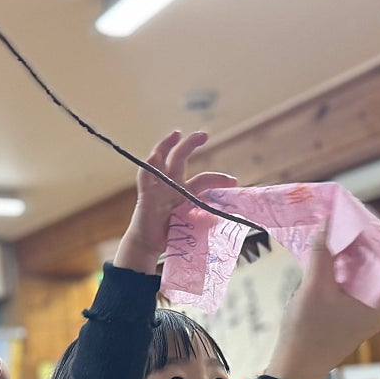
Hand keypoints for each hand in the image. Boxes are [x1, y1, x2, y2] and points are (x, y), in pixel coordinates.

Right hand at [114, 129, 236, 274]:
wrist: (149, 245)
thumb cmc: (170, 235)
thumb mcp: (194, 225)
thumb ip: (209, 219)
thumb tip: (230, 217)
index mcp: (185, 192)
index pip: (203, 179)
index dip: (218, 178)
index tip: (234, 181)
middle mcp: (171, 184)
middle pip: (180, 158)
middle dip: (191, 144)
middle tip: (204, 134)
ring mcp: (157, 187)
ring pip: (161, 159)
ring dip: (166, 145)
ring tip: (177, 133)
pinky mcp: (145, 194)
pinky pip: (145, 177)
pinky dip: (149, 166)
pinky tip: (155, 156)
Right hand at [264, 229, 379, 378]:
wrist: (295, 369)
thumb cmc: (308, 333)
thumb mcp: (314, 286)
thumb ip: (323, 251)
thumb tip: (327, 219)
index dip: (373, 226)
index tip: (352, 209)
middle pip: (377, 257)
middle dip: (358, 235)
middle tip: (337, 214)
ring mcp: (366, 308)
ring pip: (362, 267)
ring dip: (346, 248)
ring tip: (329, 227)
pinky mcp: (351, 310)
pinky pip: (351, 279)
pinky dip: (340, 264)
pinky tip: (323, 251)